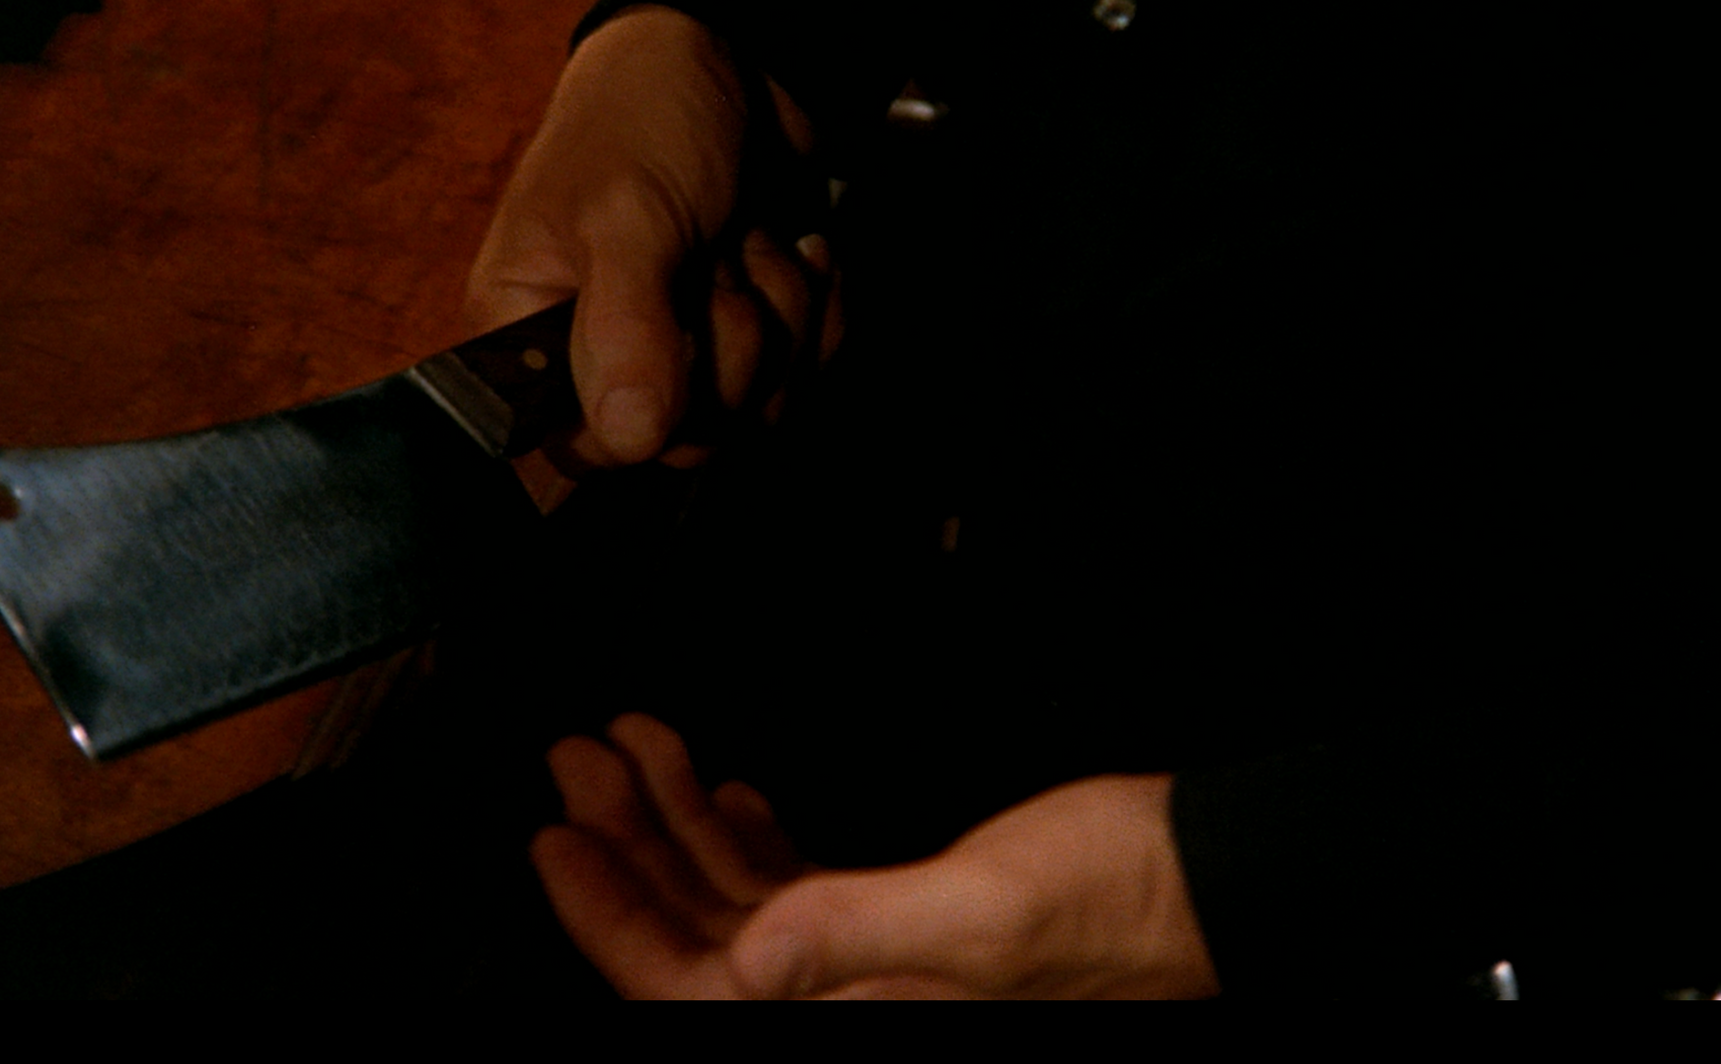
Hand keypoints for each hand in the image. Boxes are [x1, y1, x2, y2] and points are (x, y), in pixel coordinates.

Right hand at [465, 6, 841, 481]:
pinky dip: (817, 307)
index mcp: (529, 334)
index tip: (674, 325)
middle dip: (732, 341)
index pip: (590, 448)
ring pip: (757, 410)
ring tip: (747, 240)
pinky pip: (804, 375)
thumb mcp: (624, 216)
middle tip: (715, 257)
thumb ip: (622, 328)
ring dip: (780, 313)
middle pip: (690, 438)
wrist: (728, 55)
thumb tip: (629, 438)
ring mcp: (681, 352)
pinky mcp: (747, 338)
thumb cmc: (643, 120)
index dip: (654, 409)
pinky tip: (790, 248)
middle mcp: (600, 359)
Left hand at [531, 714, 1221, 998]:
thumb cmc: (1121, 904)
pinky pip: (793, 893)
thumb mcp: (985, 911)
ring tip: (634, 746)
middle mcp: (851, 1007)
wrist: (1212, 882)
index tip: (552, 837)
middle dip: (626, 849)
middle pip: (693, 941)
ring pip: (735, 908)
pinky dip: (746, 839)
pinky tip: (728, 792)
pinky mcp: (903, 928)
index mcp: (855, 1019)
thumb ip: (860, 930)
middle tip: (577, 764)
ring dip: (678, 826)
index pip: (685, 988)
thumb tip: (751, 957)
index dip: (604, 919)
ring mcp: (875, 971)